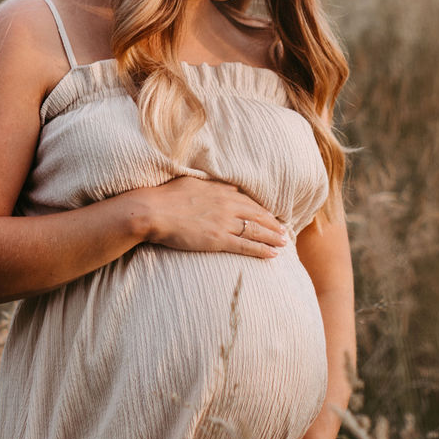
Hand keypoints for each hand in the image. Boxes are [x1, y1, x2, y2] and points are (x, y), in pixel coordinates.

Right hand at [141, 176, 286, 259]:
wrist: (154, 211)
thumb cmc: (166, 197)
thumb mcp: (192, 183)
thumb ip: (211, 187)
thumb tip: (223, 187)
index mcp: (220, 191)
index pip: (248, 201)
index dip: (262, 210)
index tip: (271, 215)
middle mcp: (227, 205)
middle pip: (258, 215)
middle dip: (273, 224)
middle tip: (285, 231)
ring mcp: (224, 223)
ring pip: (256, 231)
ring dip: (273, 237)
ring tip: (284, 243)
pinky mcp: (218, 239)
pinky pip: (246, 246)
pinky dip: (262, 250)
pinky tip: (272, 254)